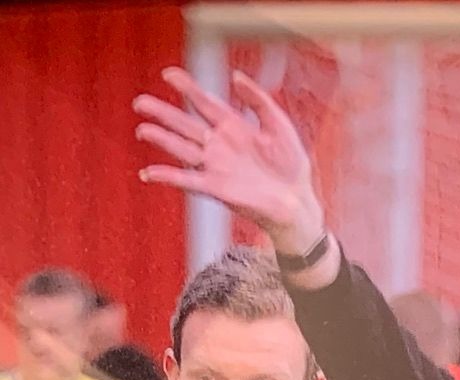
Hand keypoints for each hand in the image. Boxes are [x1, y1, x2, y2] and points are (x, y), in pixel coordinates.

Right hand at [134, 66, 325, 255]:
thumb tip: (235, 77)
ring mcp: (216, 166)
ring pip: (181, 148)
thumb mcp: (278, 124)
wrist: (298, 202)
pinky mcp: (217, 187)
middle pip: (184, 124)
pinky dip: (168, 176)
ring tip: (141, 130)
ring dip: (160, 139)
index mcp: (233, 126)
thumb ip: (258, 100)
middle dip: (161, 112)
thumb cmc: (291, 166)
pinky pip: (187, 180)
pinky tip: (149, 172)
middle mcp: (219, 145)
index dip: (186, 86)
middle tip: (139, 102)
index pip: (204, 101)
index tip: (168, 74)